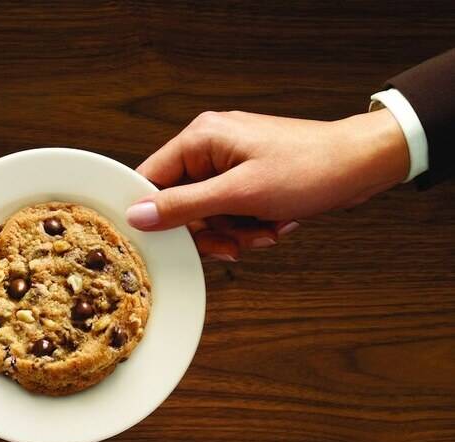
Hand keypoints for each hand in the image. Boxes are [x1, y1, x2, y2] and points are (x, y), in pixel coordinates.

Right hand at [126, 109, 409, 260]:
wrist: (363, 164)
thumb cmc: (310, 168)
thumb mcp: (240, 194)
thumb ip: (183, 206)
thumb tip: (137, 214)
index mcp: (200, 139)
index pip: (150, 179)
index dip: (153, 214)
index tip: (163, 241)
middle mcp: (209, 148)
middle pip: (179, 203)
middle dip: (208, 230)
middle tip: (231, 243)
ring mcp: (229, 163)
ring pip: (206, 214)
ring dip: (232, 232)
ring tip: (262, 231)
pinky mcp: (246, 178)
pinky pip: (228, 211)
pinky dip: (247, 225)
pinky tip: (271, 225)